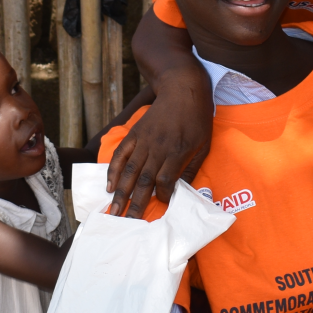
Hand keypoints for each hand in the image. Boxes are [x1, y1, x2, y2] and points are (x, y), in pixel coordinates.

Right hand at [106, 70, 212, 215]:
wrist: (182, 89)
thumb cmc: (197, 119)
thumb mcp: (204, 145)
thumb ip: (192, 168)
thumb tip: (184, 190)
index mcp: (177, 152)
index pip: (165, 180)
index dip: (162, 195)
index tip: (162, 203)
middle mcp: (158, 148)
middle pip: (144, 180)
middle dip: (135, 204)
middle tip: (127, 223)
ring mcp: (143, 141)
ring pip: (129, 171)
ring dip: (120, 192)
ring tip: (113, 210)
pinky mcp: (134, 134)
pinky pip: (120, 154)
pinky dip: (112, 170)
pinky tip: (108, 186)